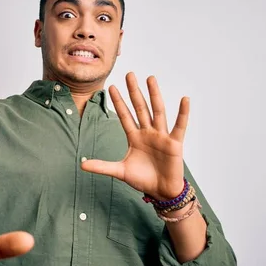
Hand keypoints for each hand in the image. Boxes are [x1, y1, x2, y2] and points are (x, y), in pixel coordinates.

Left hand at [81, 72, 189, 200]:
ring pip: (157, 111)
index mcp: (135, 137)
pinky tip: (184, 99)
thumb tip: (81, 165)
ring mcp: (161, 136)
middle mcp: (148, 133)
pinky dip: (183, 113)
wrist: (161, 191)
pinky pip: (179, 126)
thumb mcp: (120, 171)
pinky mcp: (174, 143)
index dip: (118, 102)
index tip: (112, 88)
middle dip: (134, 91)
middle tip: (129, 74)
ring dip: (154, 95)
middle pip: (140, 107)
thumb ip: (102, 166)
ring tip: (150, 78)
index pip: (125, 116)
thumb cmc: (143, 179)